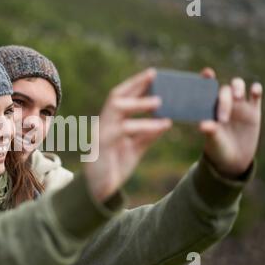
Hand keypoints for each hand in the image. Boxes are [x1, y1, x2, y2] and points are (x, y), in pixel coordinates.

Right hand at [84, 68, 171, 201]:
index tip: (152, 73)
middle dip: (134, 84)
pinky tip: (163, 125)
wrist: (98, 190)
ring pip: (117, 110)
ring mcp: (101, 133)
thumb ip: (147, 135)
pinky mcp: (103, 145)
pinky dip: (145, 126)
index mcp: (110, 122)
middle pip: (116, 97)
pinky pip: (125, 130)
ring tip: (160, 101)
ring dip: (139, 103)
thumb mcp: (134, 149)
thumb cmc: (114, 167)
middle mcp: (103, 124)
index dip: (135, 84)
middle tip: (154, 75)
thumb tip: (166, 121)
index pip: (120, 97)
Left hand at [198, 68, 262, 177]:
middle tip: (223, 118)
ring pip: (238, 85)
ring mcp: (238, 105)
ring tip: (237, 97)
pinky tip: (254, 91)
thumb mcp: (213, 141)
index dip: (206, 78)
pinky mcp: (253, 110)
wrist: (233, 159)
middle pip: (224, 89)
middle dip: (224, 99)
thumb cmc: (217, 148)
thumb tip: (203, 125)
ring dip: (237, 86)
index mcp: (209, 107)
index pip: (206, 89)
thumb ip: (210, 131)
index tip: (207, 73)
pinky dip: (255, 89)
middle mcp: (223, 103)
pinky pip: (255, 94)